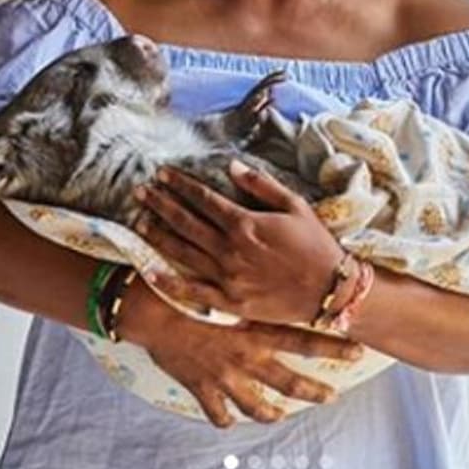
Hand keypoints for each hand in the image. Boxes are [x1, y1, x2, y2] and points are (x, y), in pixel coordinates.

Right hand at [116, 277, 362, 427]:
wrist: (152, 310)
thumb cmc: (190, 282)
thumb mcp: (229, 274)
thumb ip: (257, 276)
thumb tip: (280, 265)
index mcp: (256, 329)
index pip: (303, 340)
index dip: (332, 346)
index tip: (358, 351)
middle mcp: (246, 357)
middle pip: (288, 381)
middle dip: (313, 390)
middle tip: (332, 396)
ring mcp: (225, 377)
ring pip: (255, 405)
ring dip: (269, 413)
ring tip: (281, 416)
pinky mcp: (202, 388)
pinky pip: (217, 412)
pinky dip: (223, 418)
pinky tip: (228, 420)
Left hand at [132, 159, 344, 325]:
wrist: (330, 290)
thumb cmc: (316, 244)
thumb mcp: (294, 206)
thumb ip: (261, 185)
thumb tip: (232, 167)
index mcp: (245, 223)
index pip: (203, 198)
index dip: (180, 184)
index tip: (162, 174)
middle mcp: (230, 250)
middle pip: (185, 222)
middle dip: (160, 204)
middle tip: (140, 191)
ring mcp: (227, 277)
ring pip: (183, 253)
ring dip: (158, 234)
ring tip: (138, 220)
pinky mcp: (230, 302)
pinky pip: (193, 292)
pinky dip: (170, 282)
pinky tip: (150, 272)